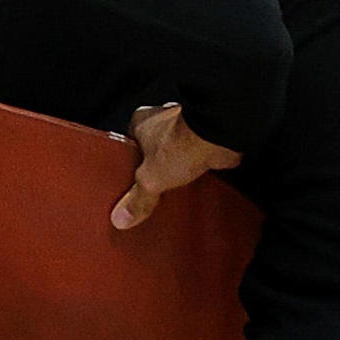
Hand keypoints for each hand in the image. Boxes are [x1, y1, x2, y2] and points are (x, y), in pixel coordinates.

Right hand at [112, 103, 240, 231]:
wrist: (217, 137)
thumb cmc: (182, 142)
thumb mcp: (150, 179)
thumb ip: (137, 199)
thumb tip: (123, 217)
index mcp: (140, 123)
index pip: (128, 147)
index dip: (127, 166)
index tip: (128, 183)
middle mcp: (162, 122)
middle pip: (152, 151)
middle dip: (154, 169)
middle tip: (151, 191)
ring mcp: (186, 129)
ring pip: (176, 154)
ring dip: (177, 169)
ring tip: (174, 191)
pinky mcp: (207, 139)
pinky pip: (198, 159)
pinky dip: (197, 170)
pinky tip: (195, 185)